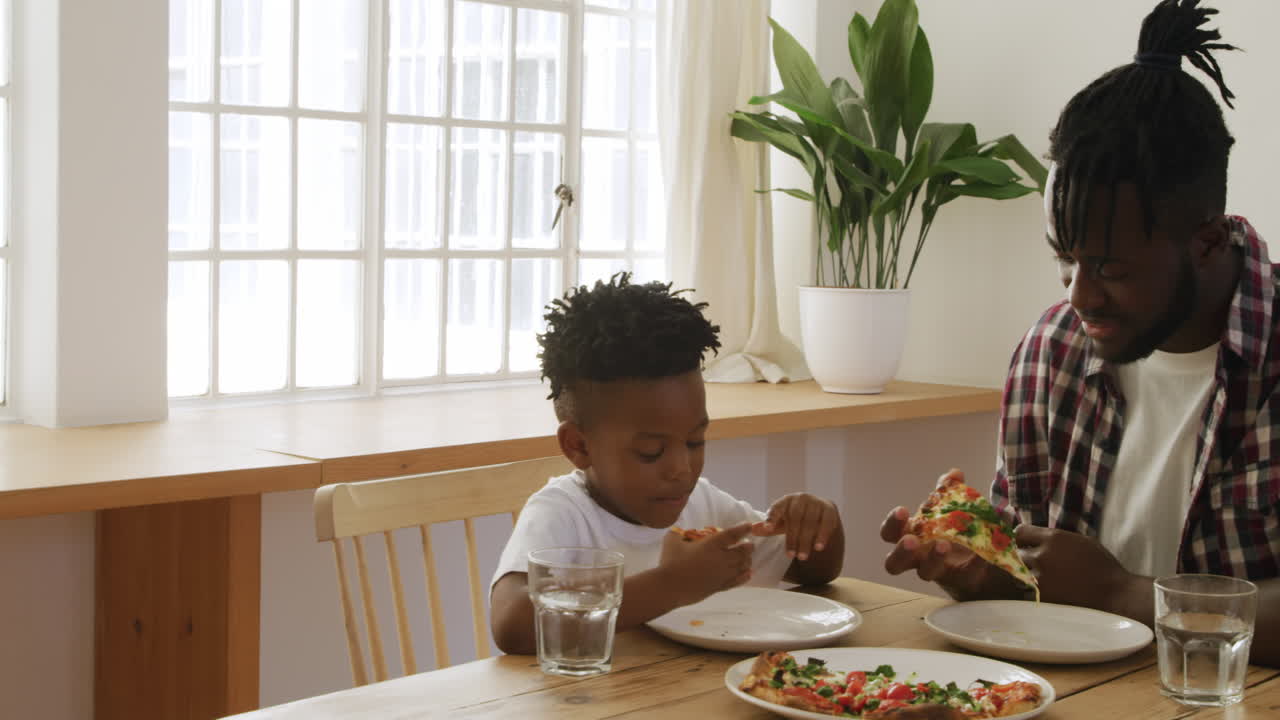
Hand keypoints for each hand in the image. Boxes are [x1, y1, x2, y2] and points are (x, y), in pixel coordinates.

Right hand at [658, 521, 754, 604]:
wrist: (669, 587)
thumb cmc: (670, 562)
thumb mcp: (672, 539)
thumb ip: (680, 533)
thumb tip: (682, 531)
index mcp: (711, 545)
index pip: (732, 535)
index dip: (742, 529)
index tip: (749, 526)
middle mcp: (721, 559)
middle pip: (742, 552)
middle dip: (748, 547)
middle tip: (750, 544)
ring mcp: (722, 574)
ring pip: (742, 566)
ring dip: (747, 560)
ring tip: (748, 558)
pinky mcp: (719, 587)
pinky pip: (736, 581)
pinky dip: (744, 576)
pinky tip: (748, 574)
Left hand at [752, 493, 838, 561]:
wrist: (818, 514)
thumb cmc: (794, 520)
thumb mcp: (781, 524)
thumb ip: (768, 527)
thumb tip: (752, 530)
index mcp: (785, 501)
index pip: (776, 508)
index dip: (771, 518)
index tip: (766, 529)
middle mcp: (800, 498)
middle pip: (794, 518)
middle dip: (792, 538)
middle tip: (790, 556)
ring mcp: (815, 502)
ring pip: (810, 522)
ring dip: (806, 540)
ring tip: (802, 556)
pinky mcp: (829, 508)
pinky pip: (826, 522)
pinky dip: (822, 535)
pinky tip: (818, 547)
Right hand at [880, 469, 1003, 598]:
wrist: (978, 555)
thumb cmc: (952, 528)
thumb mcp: (948, 507)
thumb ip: (948, 491)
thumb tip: (953, 474)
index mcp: (909, 535)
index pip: (889, 533)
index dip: (893, 523)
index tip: (903, 510)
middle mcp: (916, 557)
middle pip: (894, 563)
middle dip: (902, 550)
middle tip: (912, 540)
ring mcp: (937, 571)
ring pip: (925, 573)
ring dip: (934, 558)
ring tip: (944, 545)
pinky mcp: (961, 579)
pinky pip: (964, 575)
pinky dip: (974, 563)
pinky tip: (982, 553)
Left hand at [1016, 525, 1135, 607]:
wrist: (1114, 594)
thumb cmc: (1102, 565)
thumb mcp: (1081, 541)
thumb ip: (1057, 538)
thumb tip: (1039, 538)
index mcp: (1053, 538)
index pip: (1019, 532)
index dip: (1021, 538)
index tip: (1024, 543)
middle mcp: (1042, 555)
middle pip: (1016, 552)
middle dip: (1022, 555)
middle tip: (1031, 561)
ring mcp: (1040, 576)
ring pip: (1019, 571)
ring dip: (1025, 573)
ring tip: (1038, 576)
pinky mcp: (1042, 595)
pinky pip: (1027, 588)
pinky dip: (1031, 588)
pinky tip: (1044, 588)